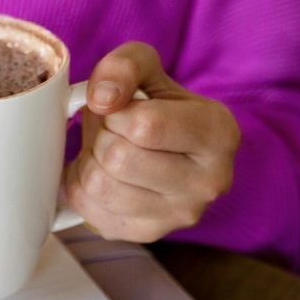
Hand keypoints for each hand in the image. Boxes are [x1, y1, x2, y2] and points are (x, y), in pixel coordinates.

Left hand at [63, 42, 238, 242]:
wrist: (166, 149)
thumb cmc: (158, 107)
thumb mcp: (147, 69)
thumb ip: (124, 66)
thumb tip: (102, 98)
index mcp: (219, 135)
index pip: (146, 126)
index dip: (117, 113)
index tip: (122, 110)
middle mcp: (208, 182)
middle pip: (118, 158)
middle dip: (101, 137)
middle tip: (112, 132)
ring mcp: (178, 215)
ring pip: (99, 185)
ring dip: (88, 161)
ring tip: (106, 151)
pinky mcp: (145, 233)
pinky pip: (86, 208)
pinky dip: (80, 186)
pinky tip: (100, 174)